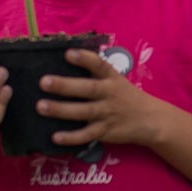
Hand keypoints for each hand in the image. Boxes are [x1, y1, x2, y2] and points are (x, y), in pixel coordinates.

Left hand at [36, 49, 173, 147]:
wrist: (150, 120)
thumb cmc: (126, 96)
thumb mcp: (116, 80)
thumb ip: (96, 73)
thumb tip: (66, 58)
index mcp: (112, 78)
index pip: (99, 65)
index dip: (84, 58)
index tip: (68, 53)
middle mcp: (110, 94)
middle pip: (88, 89)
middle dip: (65, 85)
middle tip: (44, 82)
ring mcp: (107, 114)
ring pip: (84, 112)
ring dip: (61, 110)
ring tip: (41, 107)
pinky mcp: (105, 132)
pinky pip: (87, 135)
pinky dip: (71, 138)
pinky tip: (55, 137)